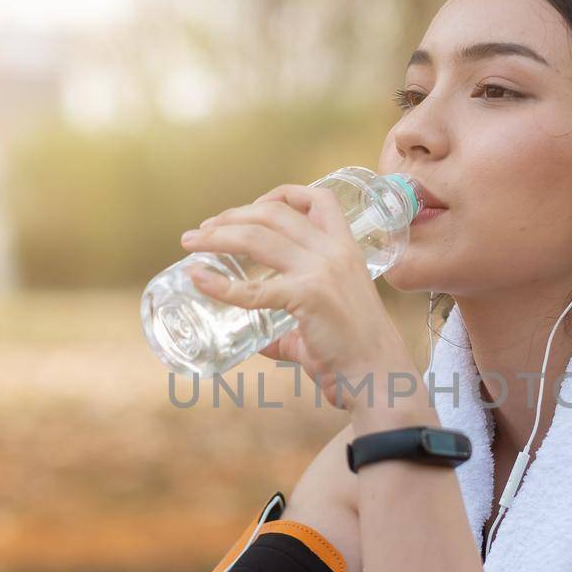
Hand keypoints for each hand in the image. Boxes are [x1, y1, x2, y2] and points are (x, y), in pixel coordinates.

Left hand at [179, 184, 413, 410]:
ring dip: (217, 236)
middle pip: (273, 214)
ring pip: (258, 238)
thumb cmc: (355, 353)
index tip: (250, 208)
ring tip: (192, 243)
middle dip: (232, 216)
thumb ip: (292, 325)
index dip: (280, 195)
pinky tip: (199, 280)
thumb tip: (259, 338)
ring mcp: (320, 271)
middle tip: (204, 231)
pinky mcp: (307, 297)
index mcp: (346, 249)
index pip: (317, 199)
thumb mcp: (326, 320)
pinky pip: (252, 289)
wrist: (379, 376)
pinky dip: (219, 284)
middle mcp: (334, 252)